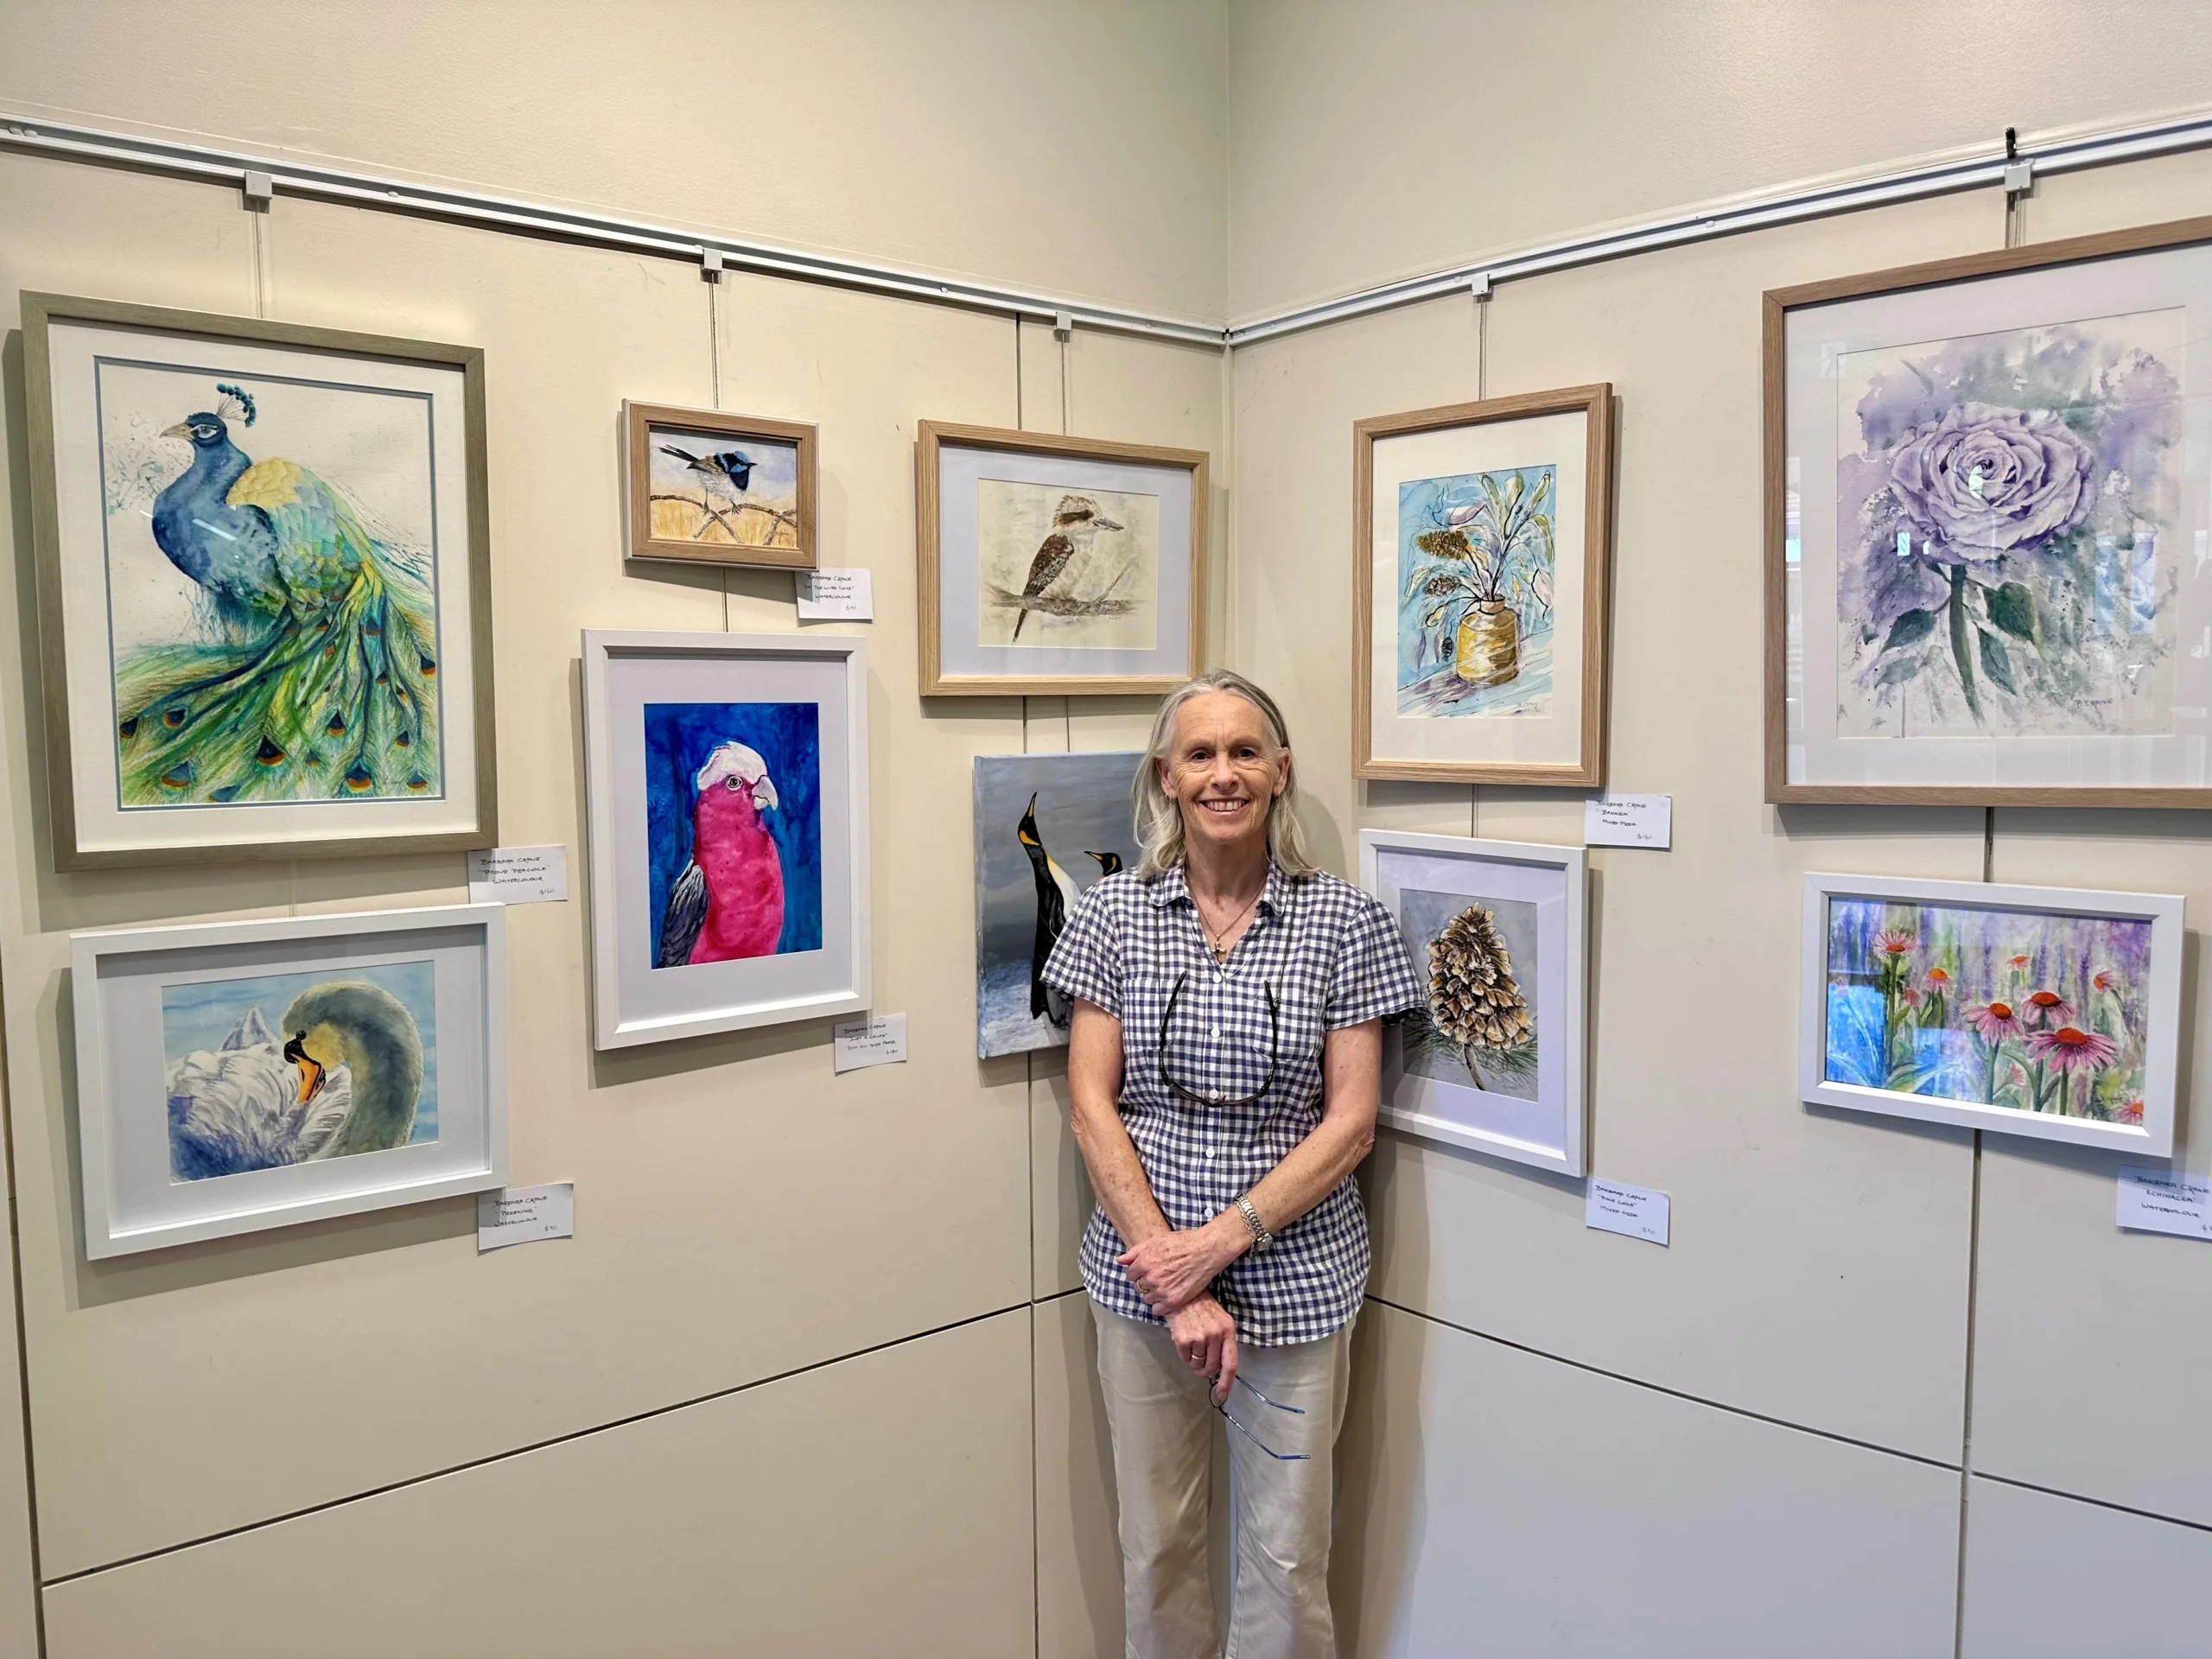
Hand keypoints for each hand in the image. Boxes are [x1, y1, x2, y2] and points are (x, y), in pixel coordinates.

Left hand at [1118, 1215, 1244, 1315]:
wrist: (1205, 1251)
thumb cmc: (1183, 1243)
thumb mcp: (1156, 1241)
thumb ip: (1135, 1252)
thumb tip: (1120, 1261)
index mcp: (1145, 1262)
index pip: (1130, 1275)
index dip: (1137, 1272)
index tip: (1146, 1271)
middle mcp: (1151, 1278)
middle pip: (1138, 1287)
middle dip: (1145, 1282)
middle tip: (1158, 1277)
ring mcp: (1162, 1290)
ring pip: (1147, 1299)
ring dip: (1153, 1294)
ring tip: (1165, 1285)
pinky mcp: (1174, 1300)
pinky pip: (1158, 1310)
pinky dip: (1161, 1305)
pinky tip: (1168, 1296)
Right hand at [1165, 1294, 1237, 1403]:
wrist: (1182, 1294)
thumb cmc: (1202, 1307)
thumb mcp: (1220, 1321)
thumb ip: (1223, 1342)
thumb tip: (1220, 1367)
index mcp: (1228, 1331)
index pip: (1230, 1363)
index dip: (1227, 1382)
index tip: (1222, 1394)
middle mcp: (1215, 1335)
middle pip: (1212, 1367)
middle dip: (1206, 1370)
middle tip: (1201, 1364)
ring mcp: (1199, 1338)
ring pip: (1197, 1364)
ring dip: (1195, 1361)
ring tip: (1193, 1344)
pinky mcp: (1183, 1339)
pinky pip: (1185, 1359)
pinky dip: (1184, 1355)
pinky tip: (1184, 1340)